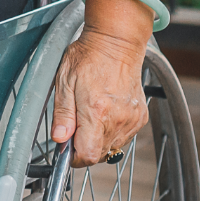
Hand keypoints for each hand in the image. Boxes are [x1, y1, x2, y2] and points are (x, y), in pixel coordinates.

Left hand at [49, 27, 150, 163]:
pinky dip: (111, 131)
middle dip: (84, 146)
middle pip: (100, 153)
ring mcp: (132, 119)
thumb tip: (59, 138)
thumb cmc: (88, 58)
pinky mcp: (140, 117)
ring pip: (112, 146)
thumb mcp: (64, 82)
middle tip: (75, 126)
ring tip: (91, 114)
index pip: (88, 155)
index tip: (67, 148)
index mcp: (96, 112)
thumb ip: (62, 114)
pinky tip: (105, 112)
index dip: (75, 157)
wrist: (116, 44)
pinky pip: (123, 136)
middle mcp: (118, 119)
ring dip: (98, 139)